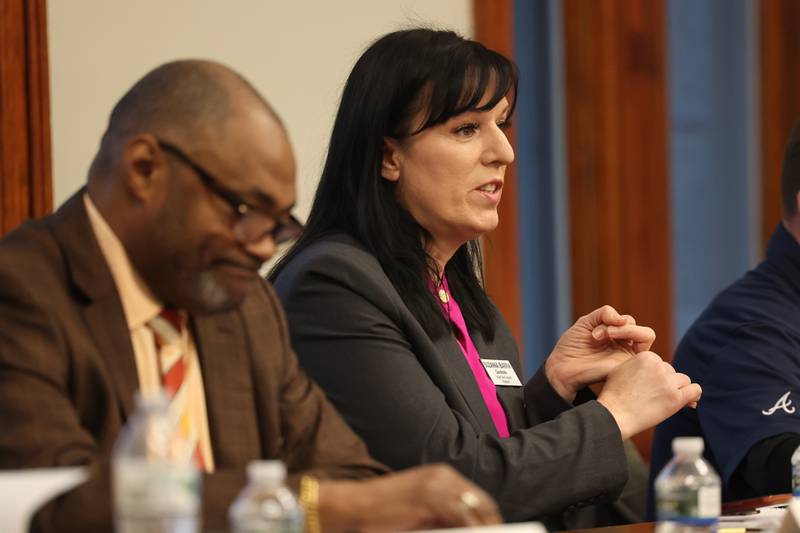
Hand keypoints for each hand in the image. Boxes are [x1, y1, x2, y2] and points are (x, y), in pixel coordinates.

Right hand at [319, 464, 501, 531]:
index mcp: (442, 476)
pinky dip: (473, 531)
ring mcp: (438, 484)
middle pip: (481, 504)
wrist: (352, 507)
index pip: (478, 499)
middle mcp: (443, 476)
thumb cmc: (383, 514)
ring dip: (485, 529)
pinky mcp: (431, 497)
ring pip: (475, 512)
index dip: (490, 520)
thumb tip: (472, 530)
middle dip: (492, 526)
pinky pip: (462, 518)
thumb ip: (443, 518)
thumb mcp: (419, 512)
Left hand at [545, 305, 655, 401]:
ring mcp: (627, 356)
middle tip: (597, 334)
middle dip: (621, 325)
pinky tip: (610, 347)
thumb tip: (623, 319)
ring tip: (607, 334)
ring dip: (627, 329)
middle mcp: (624, 346)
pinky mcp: (628, 367)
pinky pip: (644, 351)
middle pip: (641, 328)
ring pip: (646, 335)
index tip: (592, 330)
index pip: (628, 321)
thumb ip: (604, 313)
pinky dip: (630, 339)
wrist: (562, 368)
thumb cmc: (572, 347)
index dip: (612, 319)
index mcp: (615, 336)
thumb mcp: (586, 322)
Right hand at [597, 351, 701, 439]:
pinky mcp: (675, 398)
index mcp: (646, 356)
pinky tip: (689, 401)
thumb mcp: (621, 371)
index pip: (661, 364)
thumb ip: (639, 367)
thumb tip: (661, 371)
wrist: (613, 414)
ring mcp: (667, 382)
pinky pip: (695, 390)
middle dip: (667, 384)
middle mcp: (658, 366)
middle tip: (658, 397)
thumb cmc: (614, 395)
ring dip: (678, 389)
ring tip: (668, 400)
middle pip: (672, 372)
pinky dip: (694, 395)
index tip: (652, 388)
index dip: (657, 377)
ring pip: (684, 381)